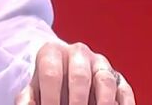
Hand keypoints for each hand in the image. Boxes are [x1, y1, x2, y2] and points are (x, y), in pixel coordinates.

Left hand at [13, 41, 134, 104]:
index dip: (50, 98)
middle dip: (77, 101)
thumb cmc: (47, 86)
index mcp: (53, 52)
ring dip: (102, 104)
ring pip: (105, 80)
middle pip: (79, 76)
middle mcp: (78, 53)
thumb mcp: (34, 89)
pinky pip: (124, 90)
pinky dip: (122, 104)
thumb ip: (28, 99)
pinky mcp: (118, 77)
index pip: (51, 74)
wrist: (64, 75)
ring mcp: (100, 64)